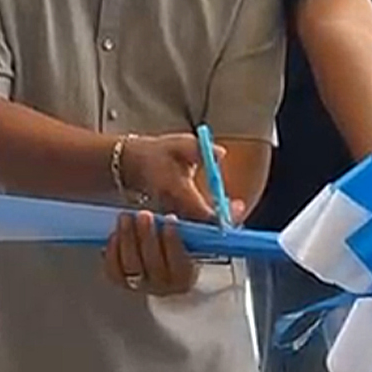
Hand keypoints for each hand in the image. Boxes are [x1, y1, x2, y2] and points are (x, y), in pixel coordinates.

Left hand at [103, 210, 198, 295]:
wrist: (153, 238)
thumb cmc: (177, 227)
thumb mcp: (191, 216)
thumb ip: (200, 213)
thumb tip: (215, 213)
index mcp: (186, 275)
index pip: (181, 264)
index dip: (174, 242)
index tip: (171, 220)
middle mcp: (164, 285)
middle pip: (154, 265)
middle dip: (148, 237)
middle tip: (144, 215)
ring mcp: (140, 283)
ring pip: (132, 266)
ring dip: (128, 239)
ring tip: (127, 217)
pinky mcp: (121, 279)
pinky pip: (113, 269)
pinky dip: (113, 251)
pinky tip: (115, 233)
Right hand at [119, 133, 233, 222]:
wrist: (132, 165)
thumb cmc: (156, 154)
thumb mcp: (179, 144)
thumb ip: (199, 149)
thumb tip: (221, 153)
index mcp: (175, 190)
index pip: (202, 211)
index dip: (222, 213)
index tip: (238, 205)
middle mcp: (173, 208)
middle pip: (204, 224)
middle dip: (225, 218)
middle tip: (239, 206)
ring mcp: (171, 216)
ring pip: (199, 227)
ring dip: (218, 220)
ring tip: (234, 207)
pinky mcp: (172, 218)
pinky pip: (193, 225)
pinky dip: (209, 220)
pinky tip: (220, 210)